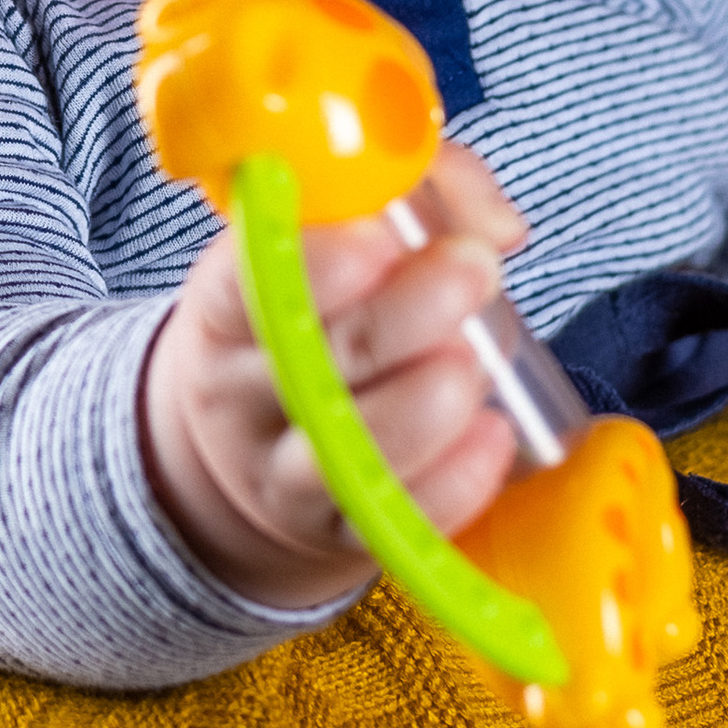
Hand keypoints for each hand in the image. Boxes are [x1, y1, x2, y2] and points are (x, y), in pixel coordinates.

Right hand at [138, 141, 528, 614]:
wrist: (255, 440)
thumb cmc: (320, 311)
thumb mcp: (340, 235)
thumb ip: (425, 194)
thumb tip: (499, 229)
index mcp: (227, 303)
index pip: (246, 280)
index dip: (315, 261)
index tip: (385, 235)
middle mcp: (242, 391)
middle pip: (312, 360)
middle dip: (404, 314)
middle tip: (476, 270)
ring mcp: (282, 471)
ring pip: (345, 454)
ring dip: (423, 405)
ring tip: (471, 363)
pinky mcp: (334, 533)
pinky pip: (392, 523)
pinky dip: (453, 483)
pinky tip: (491, 437)